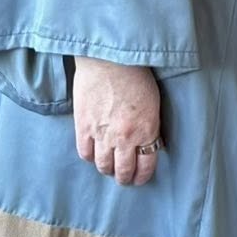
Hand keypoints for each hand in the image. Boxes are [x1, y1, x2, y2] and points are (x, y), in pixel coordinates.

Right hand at [71, 56, 162, 185]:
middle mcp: (125, 138)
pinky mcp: (83, 126)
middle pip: (123, 170)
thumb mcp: (153, 103)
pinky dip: (89, 156)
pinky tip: (93, 153)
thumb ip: (149, 126)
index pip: (146, 166)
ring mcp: (102, 134)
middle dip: (124, 178)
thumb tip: (146, 141)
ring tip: (108, 168)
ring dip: (106, 169)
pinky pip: (85, 152)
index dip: (142, 176)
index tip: (139, 178)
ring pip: (103, 166)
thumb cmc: (136, 74)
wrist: (110, 58)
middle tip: (123, 178)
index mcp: (146, 131)